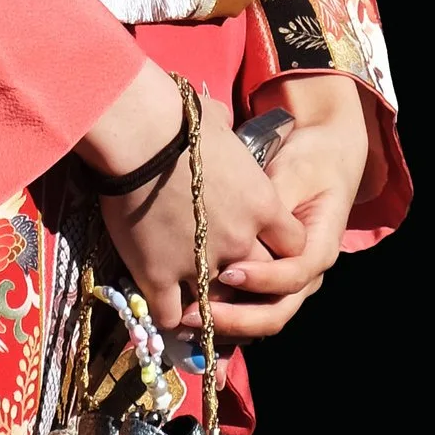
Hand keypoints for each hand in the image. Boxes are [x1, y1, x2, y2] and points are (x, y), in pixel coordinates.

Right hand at [79, 65, 304, 342]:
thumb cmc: (181, 121)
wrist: (140, 138)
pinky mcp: (160, 276)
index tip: (263, 240)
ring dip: (209, 301)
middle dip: (247, 276)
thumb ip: (229, 136)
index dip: (279, 246)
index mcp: (263, 206)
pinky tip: (165, 308)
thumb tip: (219, 120)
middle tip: (228, 271)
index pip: (294, 244)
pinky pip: (171, 314)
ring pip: (218, 302)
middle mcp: (240, 241)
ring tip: (197, 301)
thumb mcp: (219, 124)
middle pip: (260, 276)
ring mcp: (201, 263)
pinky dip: (170, 315)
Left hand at [200, 70, 369, 343]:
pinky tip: (188, 317)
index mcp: (320, 249)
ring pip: (259, 317)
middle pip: (275, 312)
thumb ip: (270, 205)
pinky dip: (223, 316)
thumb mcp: (292, 176)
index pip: (293, 276)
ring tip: (184, 320)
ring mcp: (289, 282)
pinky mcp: (269, 280)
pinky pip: (248, 307)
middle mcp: (307, 275)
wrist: (323, 158)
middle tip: (194, 314)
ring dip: (224, 324)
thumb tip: (236, 229)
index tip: (227, 272)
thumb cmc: (308, 164)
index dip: (261, 279)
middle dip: (235, 318)